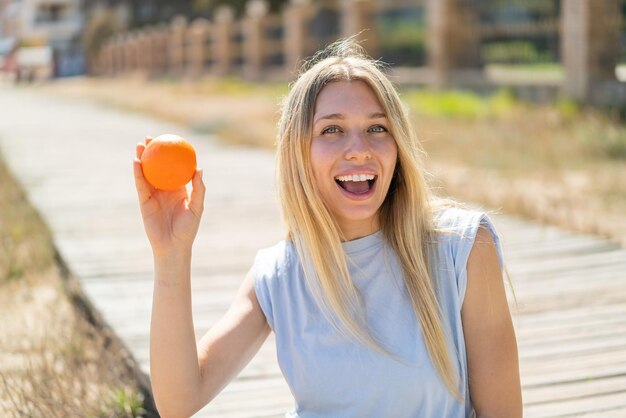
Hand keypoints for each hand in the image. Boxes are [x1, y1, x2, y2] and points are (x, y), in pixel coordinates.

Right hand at [134, 136, 205, 255]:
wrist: (173, 246)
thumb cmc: (188, 229)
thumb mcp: (197, 207)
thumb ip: (199, 189)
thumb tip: (199, 169)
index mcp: (178, 189)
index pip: (174, 168)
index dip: (171, 155)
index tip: (170, 141)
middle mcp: (164, 190)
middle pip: (157, 167)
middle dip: (153, 152)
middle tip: (151, 137)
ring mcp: (153, 195)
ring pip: (146, 173)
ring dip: (142, 158)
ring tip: (140, 145)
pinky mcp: (144, 202)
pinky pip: (140, 184)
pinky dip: (138, 172)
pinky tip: (136, 161)